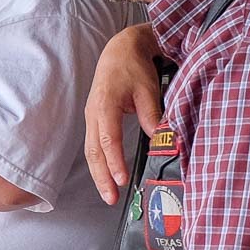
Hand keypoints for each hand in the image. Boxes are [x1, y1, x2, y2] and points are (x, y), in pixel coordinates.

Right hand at [83, 24, 165, 203]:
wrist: (119, 51)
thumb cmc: (133, 68)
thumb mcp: (147, 88)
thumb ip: (151, 113)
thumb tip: (159, 137)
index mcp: (105, 106)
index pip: (109, 140)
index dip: (114, 162)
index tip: (122, 180)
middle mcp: (93, 114)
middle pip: (94, 152)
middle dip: (102, 177)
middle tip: (111, 199)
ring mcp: (91, 118)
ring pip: (91, 152)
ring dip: (98, 174)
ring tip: (109, 195)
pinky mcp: (94, 120)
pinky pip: (93, 146)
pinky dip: (99, 164)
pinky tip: (106, 177)